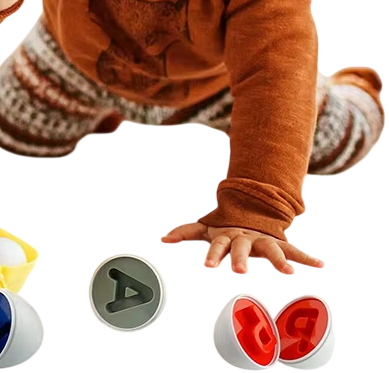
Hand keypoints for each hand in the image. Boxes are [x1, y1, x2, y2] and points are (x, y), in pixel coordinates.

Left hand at [161, 222, 323, 273]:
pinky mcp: (280, 243)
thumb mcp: (207, 229)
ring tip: (289, 272)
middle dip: (240, 259)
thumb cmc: (226, 227)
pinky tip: (320, 264)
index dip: (212, 255)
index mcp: (227, 235)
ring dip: (279, 261)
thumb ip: (185, 231)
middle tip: (238, 272)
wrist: (252, 210)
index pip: (217, 245)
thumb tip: (162, 238)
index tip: (208, 267)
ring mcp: (264, 239)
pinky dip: (308, 258)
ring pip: (272, 249)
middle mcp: (246, 237)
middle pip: (242, 248)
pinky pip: (295, 250)